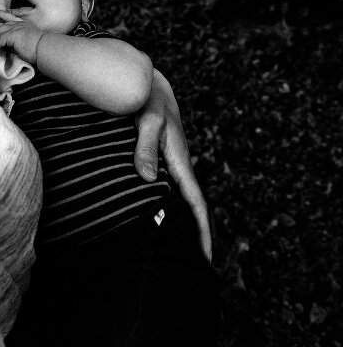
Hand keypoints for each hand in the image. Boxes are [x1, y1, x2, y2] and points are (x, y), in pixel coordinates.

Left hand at [0, 14, 44, 64]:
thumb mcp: (30, 40)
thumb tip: (11, 47)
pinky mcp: (10, 36)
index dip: (3, 14)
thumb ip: (20, 41)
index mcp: (24, 24)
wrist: (45, 47)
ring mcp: (14, 29)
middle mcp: (18, 25)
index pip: (11, 18)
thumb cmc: (42, 47)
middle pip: (1, 23)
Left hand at [135, 70, 212, 261]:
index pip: (195, 202)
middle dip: (193, 234)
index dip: (201, 230)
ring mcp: (167, 162)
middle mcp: (176, 165)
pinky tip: (152, 216)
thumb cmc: (145, 98)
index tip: (204, 256)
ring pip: (175, 198)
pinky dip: (163, 205)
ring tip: (173, 251)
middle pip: (188, 206)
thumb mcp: (145, 119)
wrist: (144, 82)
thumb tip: (146, 179)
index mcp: (179, 160)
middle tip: (191, 266)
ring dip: (178, 222)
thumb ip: (145, 146)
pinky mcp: (157, 158)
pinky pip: (163, 187)